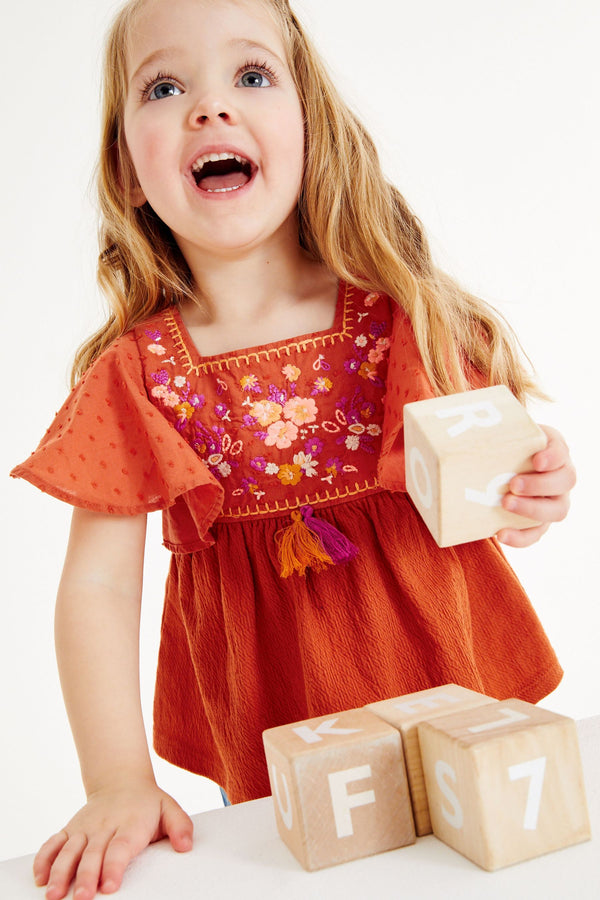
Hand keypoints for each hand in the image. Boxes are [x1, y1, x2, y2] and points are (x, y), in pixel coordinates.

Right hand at [33, 780, 192, 899]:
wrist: (121, 780)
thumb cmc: (147, 803)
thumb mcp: (169, 808)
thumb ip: (180, 827)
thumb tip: (186, 845)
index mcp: (130, 824)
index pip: (120, 847)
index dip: (113, 866)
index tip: (109, 886)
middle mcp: (104, 826)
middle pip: (92, 854)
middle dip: (85, 877)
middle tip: (82, 898)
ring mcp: (84, 828)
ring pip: (69, 850)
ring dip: (60, 873)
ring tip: (54, 894)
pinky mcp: (70, 829)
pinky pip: (53, 843)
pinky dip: (44, 859)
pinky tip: (39, 877)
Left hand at [497, 425, 575, 547]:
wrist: (496, 469)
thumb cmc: (500, 447)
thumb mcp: (498, 434)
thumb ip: (487, 431)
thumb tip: (451, 424)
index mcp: (552, 449)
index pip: (561, 450)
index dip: (553, 456)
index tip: (537, 461)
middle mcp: (560, 475)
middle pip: (565, 481)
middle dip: (539, 484)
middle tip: (513, 484)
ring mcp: (554, 500)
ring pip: (557, 510)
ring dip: (531, 509)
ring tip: (505, 505)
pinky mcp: (540, 521)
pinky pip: (537, 533)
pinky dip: (521, 537)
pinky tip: (501, 534)